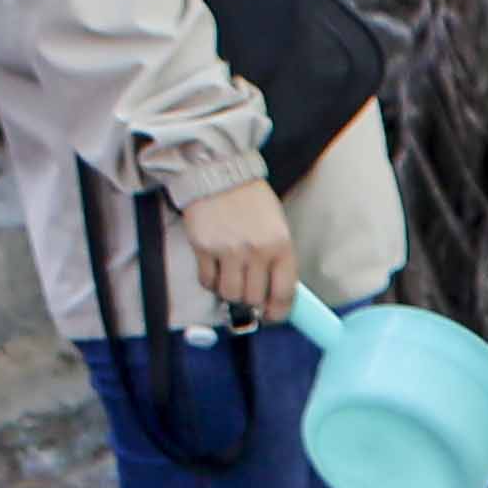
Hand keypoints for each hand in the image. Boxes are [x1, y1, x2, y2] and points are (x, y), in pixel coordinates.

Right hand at [173, 173, 301, 328]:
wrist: (219, 172)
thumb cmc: (251, 201)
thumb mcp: (277, 227)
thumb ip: (278, 260)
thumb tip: (274, 295)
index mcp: (281, 246)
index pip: (283, 294)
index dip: (277, 313)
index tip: (270, 315)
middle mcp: (256, 250)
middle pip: (253, 298)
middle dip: (251, 302)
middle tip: (247, 294)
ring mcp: (228, 250)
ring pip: (229, 294)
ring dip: (230, 292)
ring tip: (230, 279)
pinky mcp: (203, 247)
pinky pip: (207, 281)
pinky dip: (210, 282)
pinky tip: (214, 268)